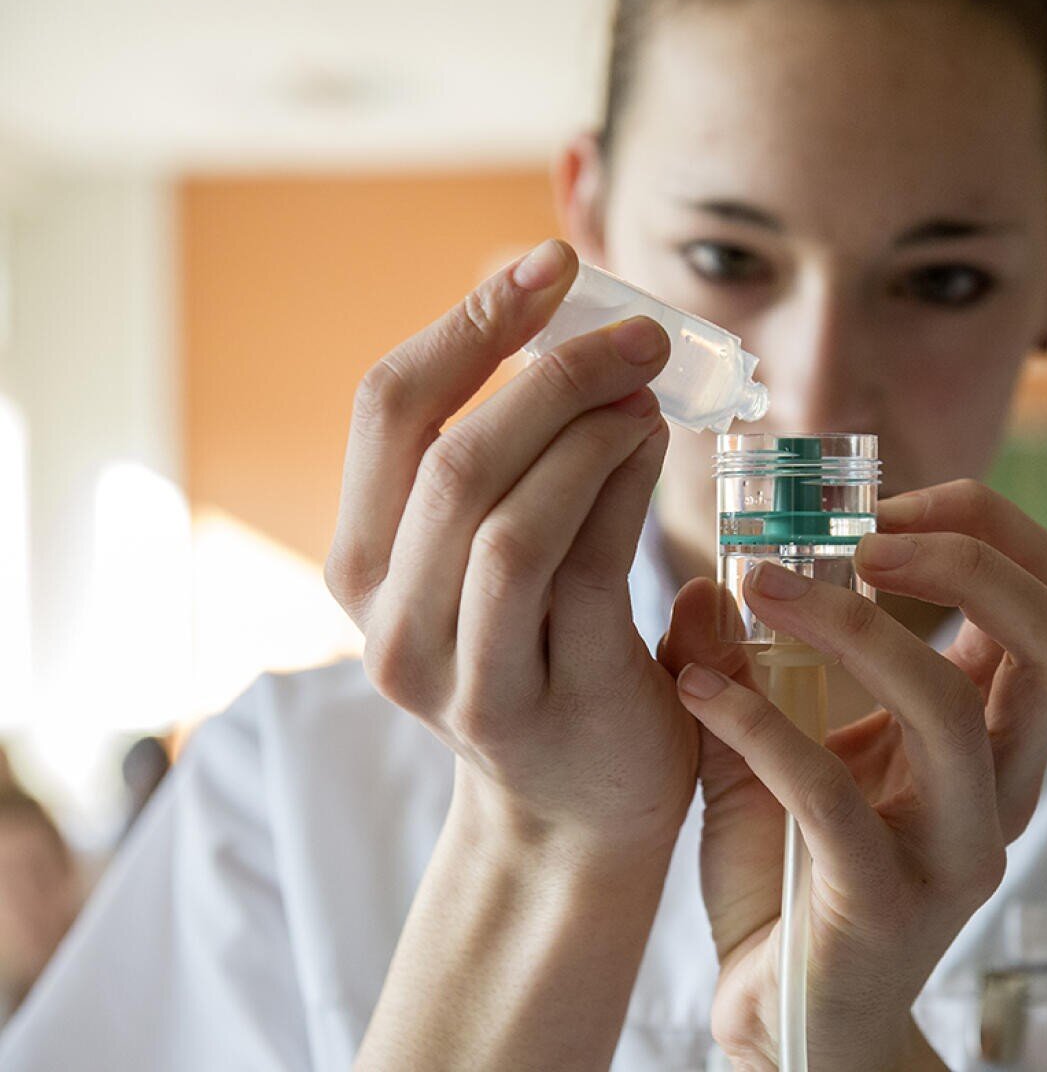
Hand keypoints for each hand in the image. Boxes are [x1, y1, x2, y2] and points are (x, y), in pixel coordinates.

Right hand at [326, 239, 695, 855]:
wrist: (578, 812)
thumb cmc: (549, 659)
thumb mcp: (491, 563)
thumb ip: (506, 469)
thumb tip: (585, 338)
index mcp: (360, 560)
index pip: (389, 408)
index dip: (470, 322)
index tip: (551, 263)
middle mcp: (384, 616)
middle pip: (450, 451)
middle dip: (550, 370)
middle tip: (639, 332)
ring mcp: (450, 669)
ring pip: (504, 513)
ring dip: (587, 429)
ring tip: (650, 389)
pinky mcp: (528, 699)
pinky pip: (573, 568)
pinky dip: (619, 488)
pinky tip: (656, 445)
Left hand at [659, 480, 1046, 1069]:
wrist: (784, 1021)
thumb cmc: (791, 881)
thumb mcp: (770, 751)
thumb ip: (746, 667)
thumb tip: (710, 580)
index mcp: (993, 735)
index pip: (1045, 597)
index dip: (976, 528)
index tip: (870, 509)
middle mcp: (1002, 785)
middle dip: (966, 558)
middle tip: (859, 534)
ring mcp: (956, 849)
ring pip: (951, 706)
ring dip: (851, 625)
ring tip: (760, 584)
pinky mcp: (888, 902)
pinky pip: (833, 793)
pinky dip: (760, 724)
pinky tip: (696, 692)